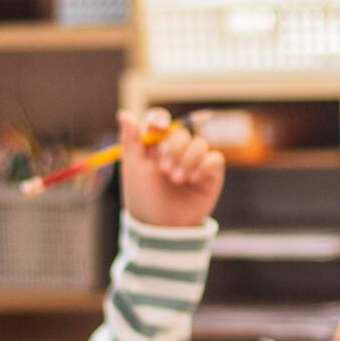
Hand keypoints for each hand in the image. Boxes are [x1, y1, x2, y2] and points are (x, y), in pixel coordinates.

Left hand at [117, 110, 227, 229]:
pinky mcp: (210, 174)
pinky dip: (204, 166)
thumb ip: (131, 140)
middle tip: (164, 170)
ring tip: (177, 180)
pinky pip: (215, 158)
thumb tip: (124, 114)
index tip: (158, 128)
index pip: (160, 121)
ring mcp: (195, 161)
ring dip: (188, 159)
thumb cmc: (143, 197)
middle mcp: (176, 150)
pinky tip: (194, 180)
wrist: (162, 226)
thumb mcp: (133, 168)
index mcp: (155, 145)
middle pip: (181, 132)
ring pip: (200, 143)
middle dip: (173, 149)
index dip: (160, 119)